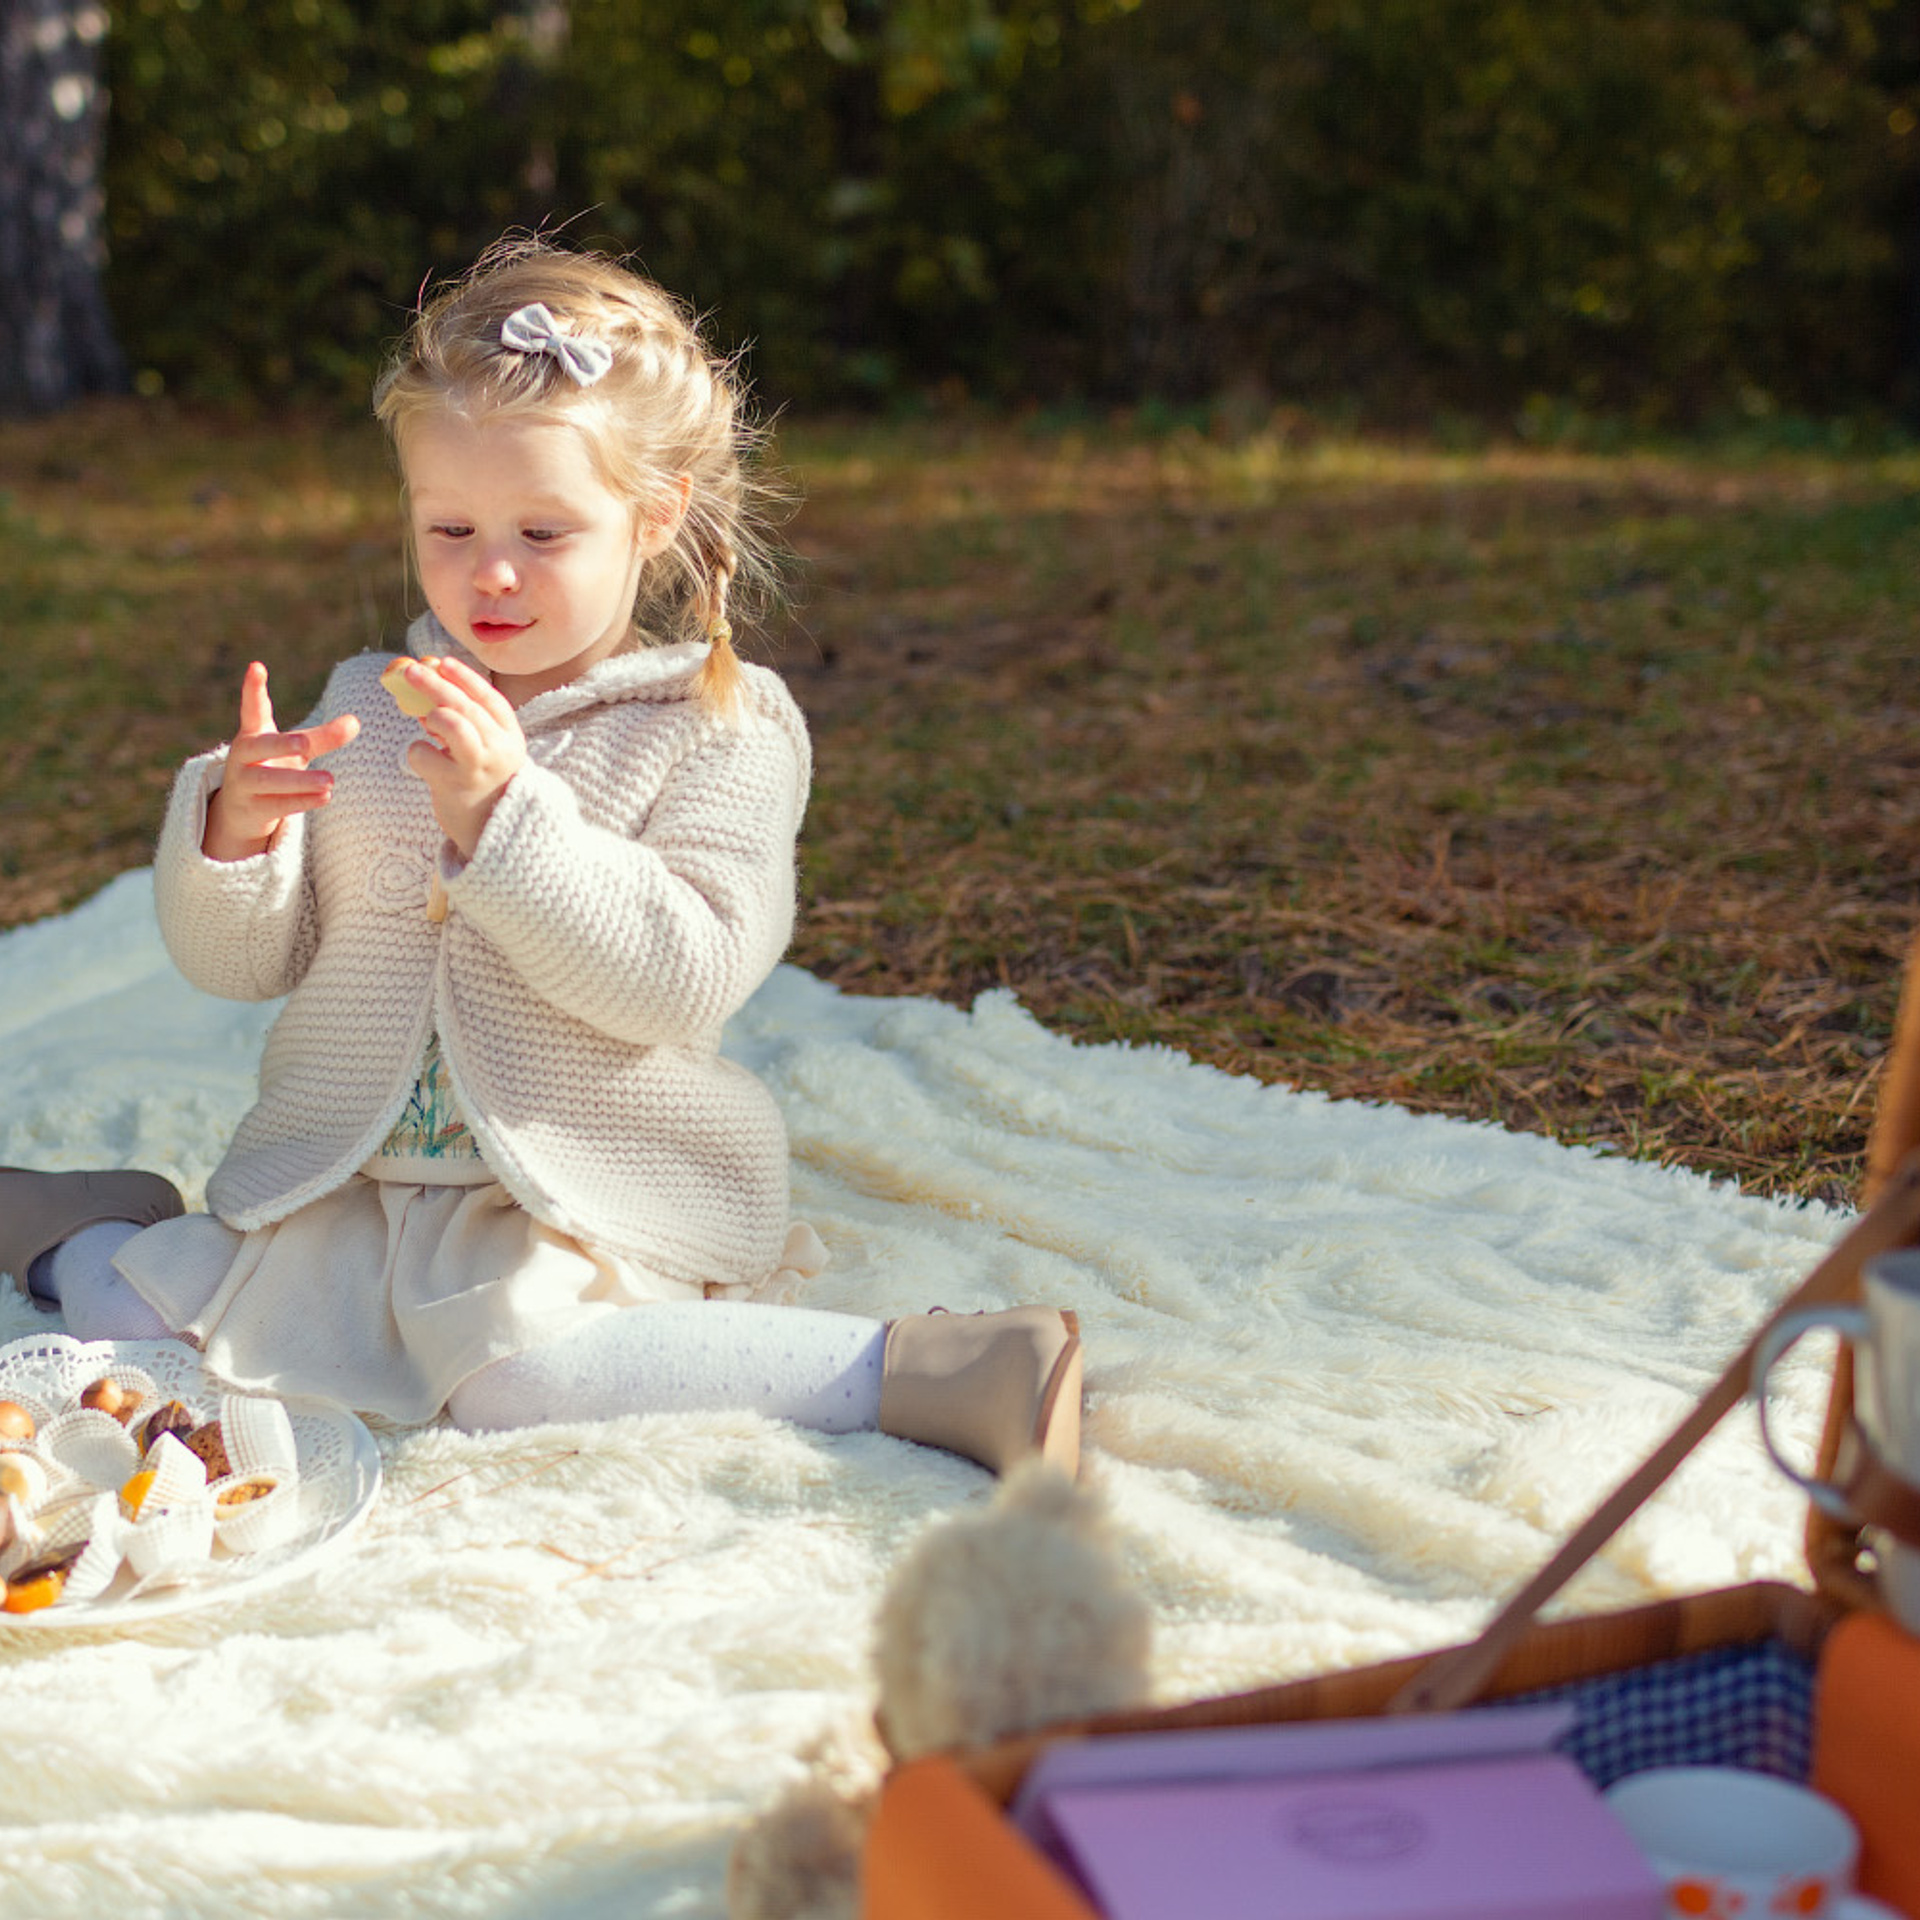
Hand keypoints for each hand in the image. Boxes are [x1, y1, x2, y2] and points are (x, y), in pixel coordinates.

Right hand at [203, 662, 359, 862]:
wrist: (242, 810)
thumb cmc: (273, 767)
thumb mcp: (297, 750)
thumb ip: (324, 737)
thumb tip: (356, 721)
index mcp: (253, 733)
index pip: (252, 709)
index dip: (253, 689)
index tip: (256, 666)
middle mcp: (243, 756)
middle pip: (260, 747)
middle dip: (280, 744)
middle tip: (304, 743)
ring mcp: (243, 783)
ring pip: (269, 781)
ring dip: (300, 781)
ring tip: (330, 781)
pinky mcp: (251, 809)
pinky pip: (276, 805)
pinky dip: (301, 801)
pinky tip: (325, 797)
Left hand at [397, 655, 527, 859]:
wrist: (492, 833)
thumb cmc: (485, 784)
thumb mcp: (489, 751)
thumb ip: (467, 724)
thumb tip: (428, 692)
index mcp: (510, 738)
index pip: (490, 700)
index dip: (466, 678)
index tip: (443, 662)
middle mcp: (498, 750)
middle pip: (467, 707)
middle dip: (437, 685)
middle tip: (412, 671)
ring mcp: (477, 768)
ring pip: (453, 725)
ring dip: (434, 716)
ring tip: (426, 723)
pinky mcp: (454, 785)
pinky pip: (424, 755)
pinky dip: (417, 751)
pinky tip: (425, 760)